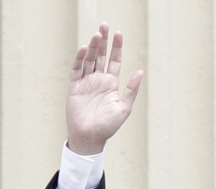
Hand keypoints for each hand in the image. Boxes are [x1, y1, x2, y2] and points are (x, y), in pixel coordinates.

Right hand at [66, 23, 142, 154]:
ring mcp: (86, 82)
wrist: (90, 136)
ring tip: (96, 34)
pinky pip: (77, 70)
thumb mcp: (124, 107)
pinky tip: (84, 49)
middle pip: (101, 56)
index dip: (116, 47)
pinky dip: (80, 59)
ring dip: (92, 47)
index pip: (114, 61)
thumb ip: (131, 89)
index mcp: (111, 84)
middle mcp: (99, 80)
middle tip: (105, 25)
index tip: (119, 33)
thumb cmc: (109, 125)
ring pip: (89, 60)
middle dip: (103, 41)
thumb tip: (140, 71)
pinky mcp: (74, 86)